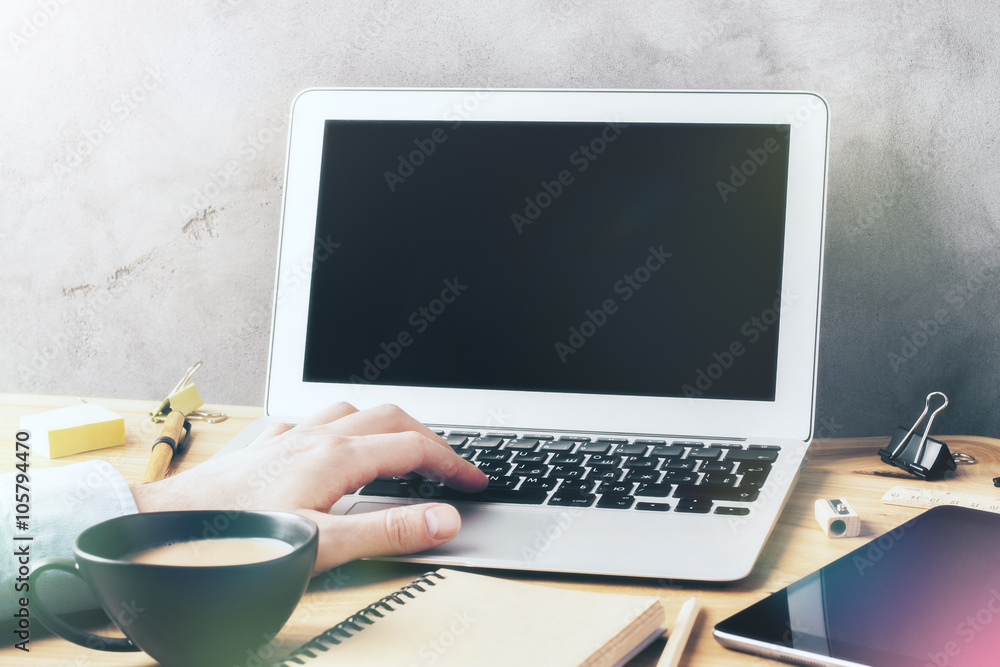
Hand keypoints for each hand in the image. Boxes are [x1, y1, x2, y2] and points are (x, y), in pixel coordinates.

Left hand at [131, 403, 486, 572]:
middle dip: (428, 438)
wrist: (165, 527)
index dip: (453, 463)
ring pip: (352, 412)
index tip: (475, 481)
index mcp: (337, 456)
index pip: (414, 449)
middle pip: (391, 418)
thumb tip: (444, 520)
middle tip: (451, 464)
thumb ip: (387, 531)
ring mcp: (289, 437)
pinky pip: (313, 421)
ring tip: (401, 446)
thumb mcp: (322, 544)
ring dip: (386, 425)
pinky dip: (341, 427)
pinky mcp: (264, 446)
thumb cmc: (236, 538)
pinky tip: (330, 443)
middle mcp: (316, 437)